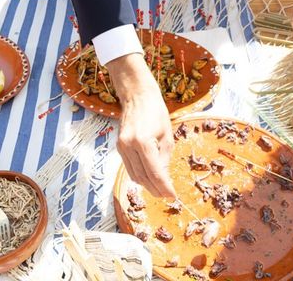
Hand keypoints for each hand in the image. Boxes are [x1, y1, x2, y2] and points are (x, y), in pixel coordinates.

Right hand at [106, 53, 175, 197]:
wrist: (137, 96)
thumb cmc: (156, 111)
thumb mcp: (167, 135)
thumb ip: (165, 158)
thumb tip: (164, 177)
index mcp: (143, 142)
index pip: (155, 173)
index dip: (164, 187)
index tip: (173, 196)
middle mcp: (129, 146)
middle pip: (143, 177)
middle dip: (156, 189)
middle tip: (167, 196)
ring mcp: (122, 146)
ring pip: (134, 175)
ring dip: (147, 185)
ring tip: (159, 190)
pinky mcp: (119, 146)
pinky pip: (129, 167)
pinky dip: (139, 175)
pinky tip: (148, 178)